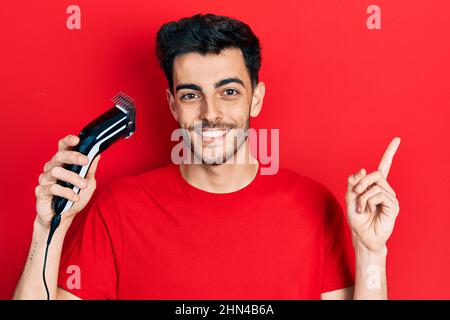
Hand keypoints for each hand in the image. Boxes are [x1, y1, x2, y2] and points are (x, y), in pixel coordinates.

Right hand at [35, 134, 100, 228]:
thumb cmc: (74, 198)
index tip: (77, 139)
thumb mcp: (88, 183)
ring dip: (72, 178)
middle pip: (59, 156)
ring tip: (83, 185)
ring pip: (56, 172)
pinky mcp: (41, 191)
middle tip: (85, 161)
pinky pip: (52, 188)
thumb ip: (91, 169)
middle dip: (73, 156)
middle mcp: (52, 168)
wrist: (64, 218)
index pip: (63, 147)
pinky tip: (75, 197)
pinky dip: (66, 192)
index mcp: (63, 164)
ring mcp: (45, 179)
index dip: (68, 141)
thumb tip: (97, 154)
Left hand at [346, 137, 400, 252]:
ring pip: (374, 186)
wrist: (362, 235)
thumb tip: (361, 170)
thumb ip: (353, 183)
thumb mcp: (349, 197)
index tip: (397, 139)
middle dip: (361, 182)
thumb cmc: (356, 218)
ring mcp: (390, 197)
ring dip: (362, 197)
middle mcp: (385, 189)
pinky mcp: (393, 206)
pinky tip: (368, 210)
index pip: (384, 166)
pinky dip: (367, 202)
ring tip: (362, 208)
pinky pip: (378, 195)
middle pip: (375, 174)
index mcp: (375, 185)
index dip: (390, 153)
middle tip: (356, 193)